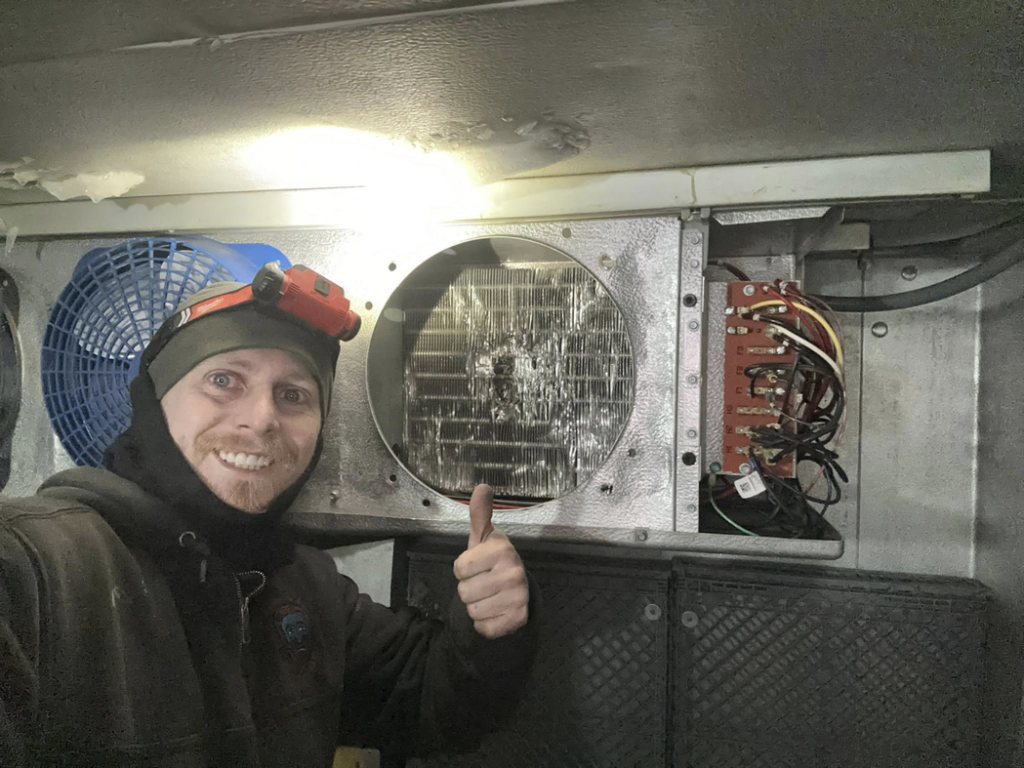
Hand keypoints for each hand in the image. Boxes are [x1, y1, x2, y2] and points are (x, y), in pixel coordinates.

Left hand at [453, 484, 529, 639]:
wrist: (517, 589)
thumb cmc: (492, 561)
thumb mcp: (483, 538)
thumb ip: (479, 515)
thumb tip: (482, 487)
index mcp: (502, 549)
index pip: (459, 567)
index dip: (463, 568)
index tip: (477, 565)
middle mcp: (513, 572)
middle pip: (464, 592)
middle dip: (469, 589)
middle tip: (484, 582)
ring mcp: (518, 597)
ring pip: (472, 611)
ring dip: (476, 606)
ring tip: (490, 595)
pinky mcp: (518, 619)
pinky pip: (484, 628)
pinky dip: (485, 624)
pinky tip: (495, 611)